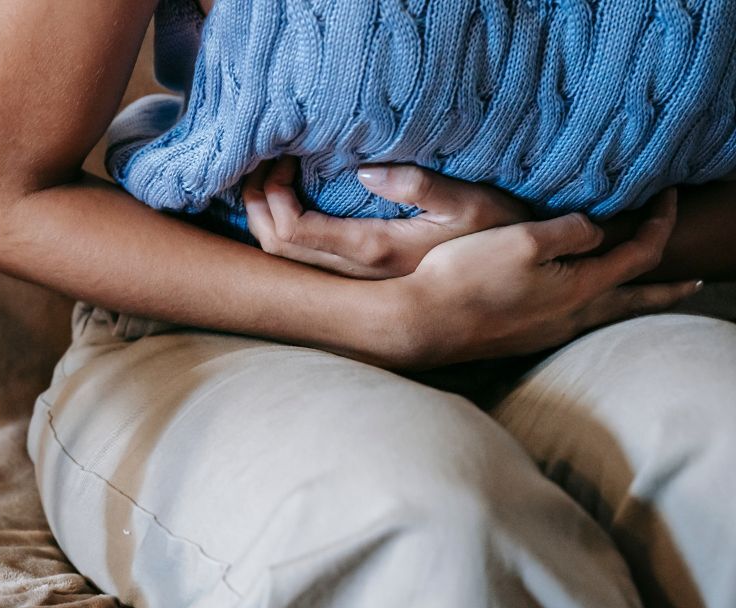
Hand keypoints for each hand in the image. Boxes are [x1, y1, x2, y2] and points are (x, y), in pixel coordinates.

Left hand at [242, 158, 528, 278]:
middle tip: (264, 161)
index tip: (283, 158)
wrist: (517, 282)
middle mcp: (356, 274)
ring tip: (270, 177)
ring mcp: (356, 280)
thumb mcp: (472, 203)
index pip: (293, 232)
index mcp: (375, 251)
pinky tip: (290, 201)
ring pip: (284, 259)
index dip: (272, 196)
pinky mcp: (360, 278)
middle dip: (257, 203)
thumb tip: (365, 172)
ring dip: (265, 217)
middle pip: (276, 248)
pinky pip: (302, 260)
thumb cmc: (500, 234)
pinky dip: (282, 228)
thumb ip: (422, 187)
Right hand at [395, 189, 701, 366]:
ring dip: (633, 300)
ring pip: (606, 314)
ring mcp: (547, 332)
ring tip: (643, 295)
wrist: (423, 323)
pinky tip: (579, 304)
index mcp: (581, 288)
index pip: (640, 253)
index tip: (668, 196)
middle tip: (696, 283)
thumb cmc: (468, 277)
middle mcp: (572, 316)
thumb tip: (595, 230)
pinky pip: (575, 320)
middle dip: (668, 289)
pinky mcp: (522, 338)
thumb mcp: (523, 238)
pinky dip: (596, 307)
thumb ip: (570, 230)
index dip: (660, 222)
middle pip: (636, 301)